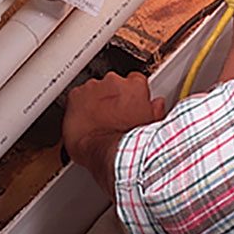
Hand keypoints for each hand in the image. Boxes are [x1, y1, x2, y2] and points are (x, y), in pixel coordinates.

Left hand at [62, 72, 165, 195]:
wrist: (108, 154)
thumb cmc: (129, 142)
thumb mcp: (151, 126)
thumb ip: (155, 110)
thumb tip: (157, 104)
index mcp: (135, 86)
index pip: (135, 79)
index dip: (130, 93)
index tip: (128, 102)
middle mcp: (114, 82)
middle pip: (112, 84)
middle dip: (111, 97)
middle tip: (112, 115)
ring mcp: (93, 88)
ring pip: (93, 90)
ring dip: (95, 101)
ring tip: (97, 120)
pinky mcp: (76, 96)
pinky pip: (76, 97)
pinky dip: (78, 106)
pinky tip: (84, 120)